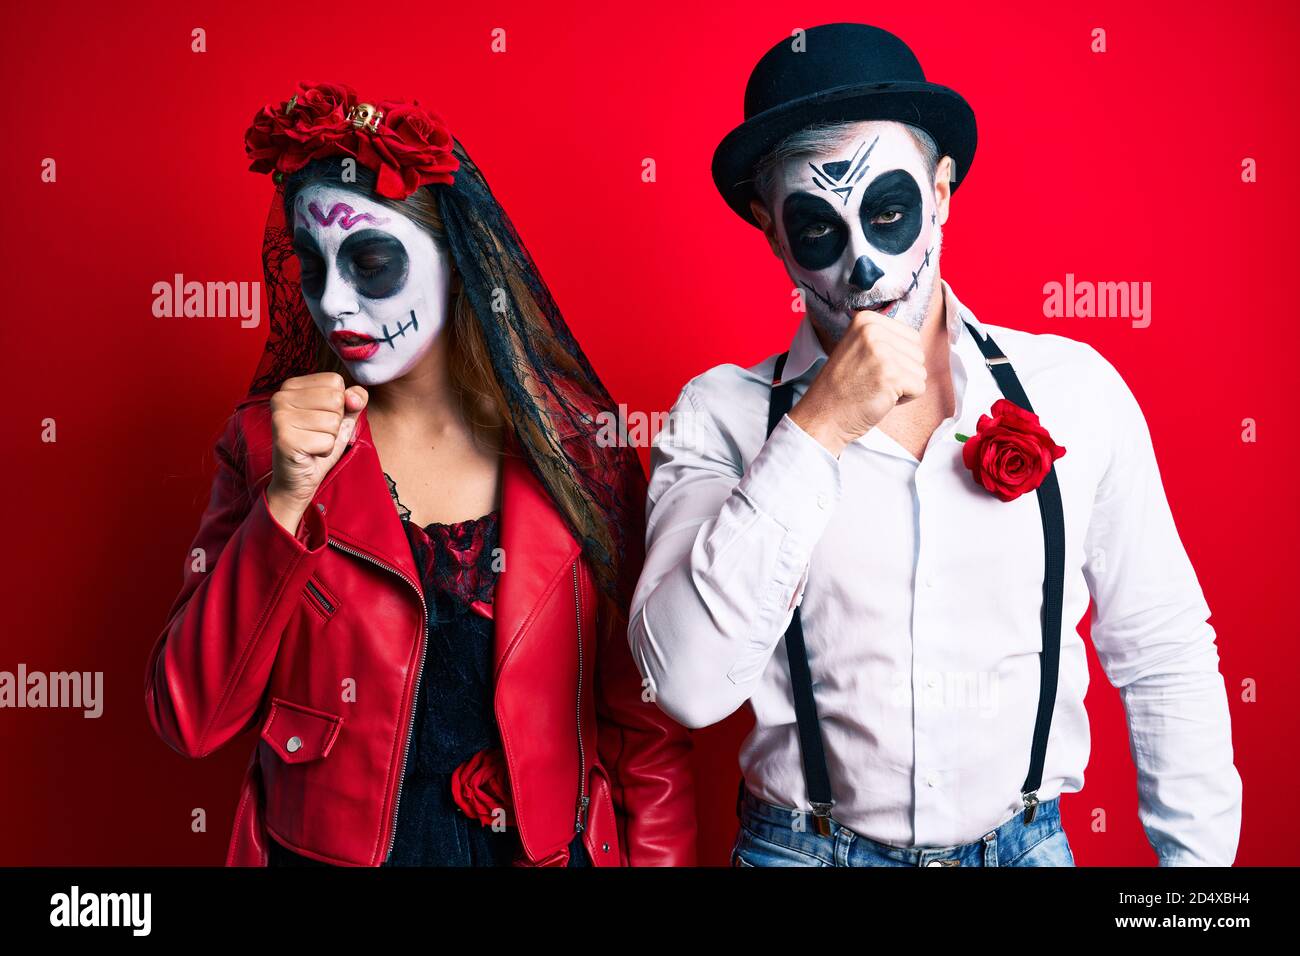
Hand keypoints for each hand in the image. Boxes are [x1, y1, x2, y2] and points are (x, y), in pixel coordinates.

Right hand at [265, 372, 367, 533]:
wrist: (298, 479)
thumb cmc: (319, 444)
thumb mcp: (343, 417)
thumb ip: (355, 399)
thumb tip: (353, 397)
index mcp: (292, 385)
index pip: (335, 381)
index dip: (339, 404)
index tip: (320, 418)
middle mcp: (280, 396)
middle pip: (335, 399)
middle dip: (335, 422)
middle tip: (316, 434)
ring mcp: (280, 417)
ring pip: (332, 421)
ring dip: (330, 438)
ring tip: (313, 444)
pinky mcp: (285, 439)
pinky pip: (327, 441)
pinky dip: (325, 451)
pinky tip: (310, 453)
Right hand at [787, 310, 926, 456]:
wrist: (823, 415)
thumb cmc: (843, 388)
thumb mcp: (858, 348)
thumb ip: (884, 338)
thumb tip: (915, 339)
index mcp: (866, 320)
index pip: (910, 336)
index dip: (898, 358)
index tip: (873, 368)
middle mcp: (873, 331)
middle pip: (918, 352)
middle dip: (903, 372)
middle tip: (874, 381)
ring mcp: (882, 352)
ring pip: (920, 370)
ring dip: (904, 386)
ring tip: (876, 389)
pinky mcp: (891, 375)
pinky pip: (919, 387)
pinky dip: (905, 399)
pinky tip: (881, 398)